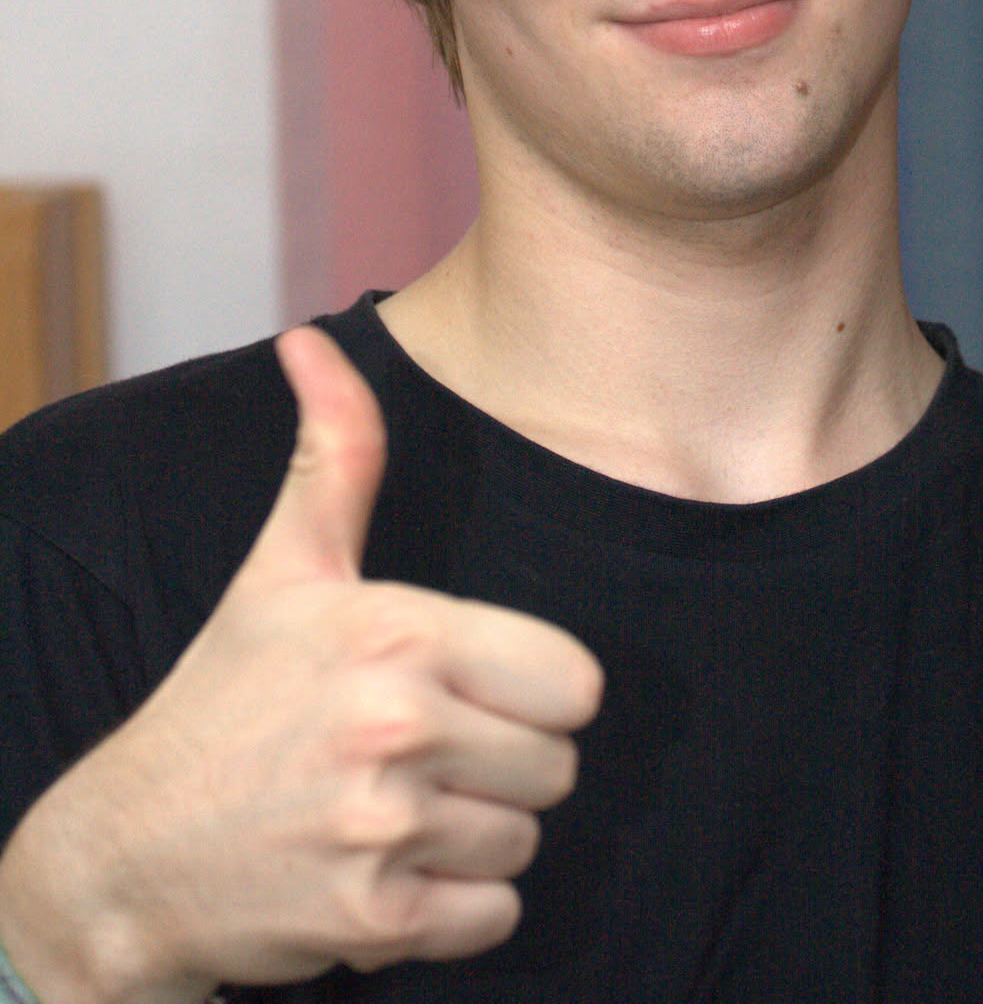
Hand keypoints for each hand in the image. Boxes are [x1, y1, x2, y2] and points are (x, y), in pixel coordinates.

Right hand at [0, 327, 603, 1003]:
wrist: (126, 850)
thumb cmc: (226, 697)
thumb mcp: (284, 566)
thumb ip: (335, 451)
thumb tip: (313, 342)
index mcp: (400, 630)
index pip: (576, 680)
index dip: (534, 691)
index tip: (470, 691)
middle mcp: (396, 724)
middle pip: (558, 766)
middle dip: (503, 767)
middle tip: (421, 755)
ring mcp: (383, 827)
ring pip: (525, 843)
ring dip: (472, 839)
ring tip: (394, 810)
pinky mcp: (371, 920)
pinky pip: (494, 917)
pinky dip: (453, 910)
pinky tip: (388, 873)